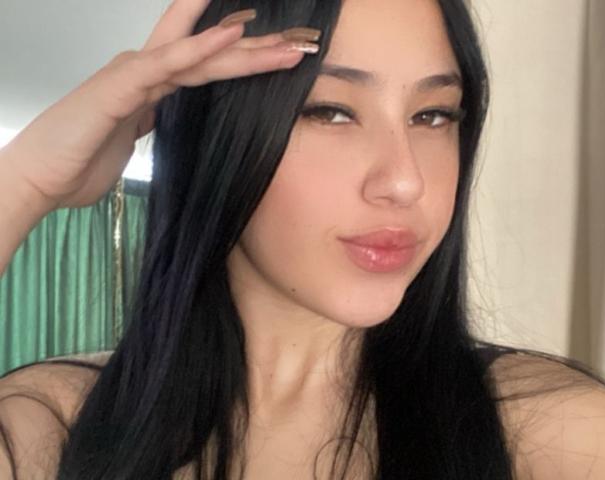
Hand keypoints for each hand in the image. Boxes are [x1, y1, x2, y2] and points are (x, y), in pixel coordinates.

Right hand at [3, 0, 319, 210]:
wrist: (40, 179)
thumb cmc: (80, 161)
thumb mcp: (130, 139)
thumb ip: (150, 123)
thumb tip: (164, 121)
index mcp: (151, 87)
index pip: (205, 66)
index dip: (239, 56)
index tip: (274, 51)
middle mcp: (146, 73)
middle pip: (211, 56)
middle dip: (255, 48)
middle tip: (297, 43)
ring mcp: (133, 75)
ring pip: (198, 56)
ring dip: (242, 47)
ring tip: (282, 40)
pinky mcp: (120, 86)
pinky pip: (167, 64)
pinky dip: (198, 48)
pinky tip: (228, 36)